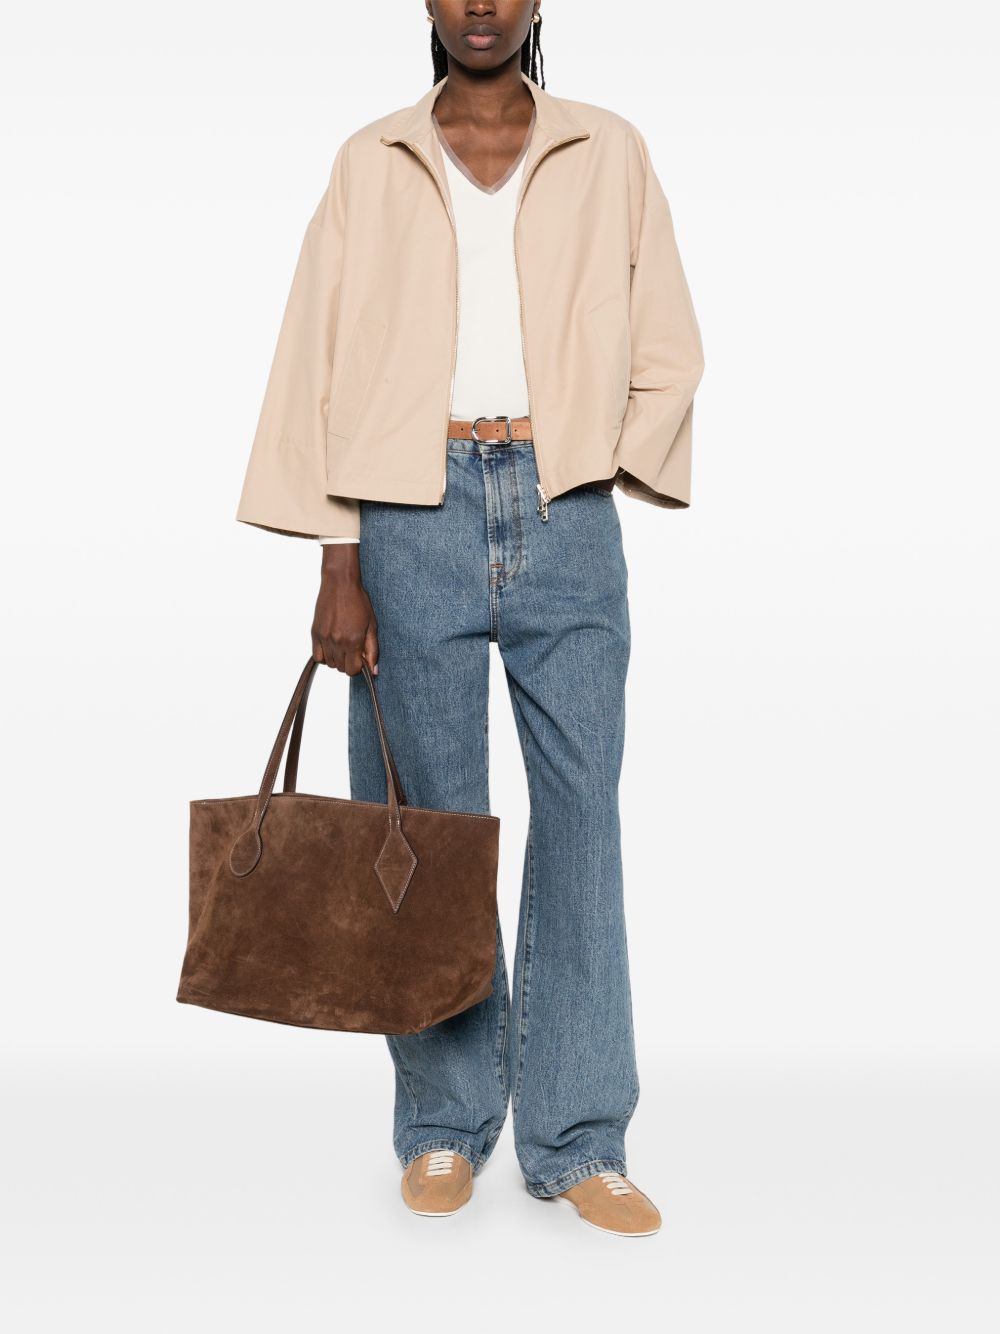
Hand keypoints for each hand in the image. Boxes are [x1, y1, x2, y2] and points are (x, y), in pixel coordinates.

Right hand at [311, 545, 378, 675]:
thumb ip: (372, 650)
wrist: (340, 584)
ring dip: (336, 659)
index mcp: (353, 641)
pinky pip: (317, 656)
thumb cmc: (358, 601)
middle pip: (340, 668)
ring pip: (329, 663)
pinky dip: (324, 655)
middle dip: (348, 662)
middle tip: (352, 649)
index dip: (358, 666)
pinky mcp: (315, 633)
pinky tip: (331, 645)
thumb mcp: (371, 626)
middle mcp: (337, 641)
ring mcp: (324, 638)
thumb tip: (373, 670)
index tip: (360, 657)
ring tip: (342, 645)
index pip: (352, 670)